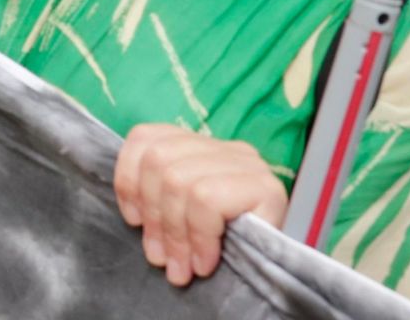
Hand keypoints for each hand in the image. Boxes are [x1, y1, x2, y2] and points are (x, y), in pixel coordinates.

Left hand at [113, 124, 287, 287]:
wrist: (281, 273)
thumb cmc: (228, 247)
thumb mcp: (183, 218)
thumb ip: (159, 201)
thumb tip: (132, 215)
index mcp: (199, 146)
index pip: (146, 138)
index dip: (128, 178)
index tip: (133, 220)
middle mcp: (225, 147)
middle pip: (158, 160)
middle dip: (152, 215)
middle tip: (160, 257)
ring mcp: (247, 163)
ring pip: (179, 180)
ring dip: (174, 232)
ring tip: (181, 266)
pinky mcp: (266, 186)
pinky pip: (207, 200)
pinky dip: (199, 235)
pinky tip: (205, 261)